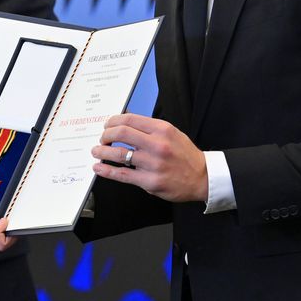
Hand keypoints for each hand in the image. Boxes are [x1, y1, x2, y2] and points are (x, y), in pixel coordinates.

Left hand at [91, 113, 207, 202]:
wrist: (203, 177)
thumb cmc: (185, 155)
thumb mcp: (171, 133)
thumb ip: (149, 127)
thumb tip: (125, 119)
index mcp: (162, 129)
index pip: (129, 119)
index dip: (113, 121)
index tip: (107, 125)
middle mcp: (157, 145)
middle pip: (121, 133)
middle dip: (105, 135)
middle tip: (102, 139)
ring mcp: (153, 164)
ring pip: (118, 154)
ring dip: (102, 152)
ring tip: (96, 152)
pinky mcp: (150, 181)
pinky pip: (122, 175)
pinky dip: (107, 171)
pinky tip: (99, 168)